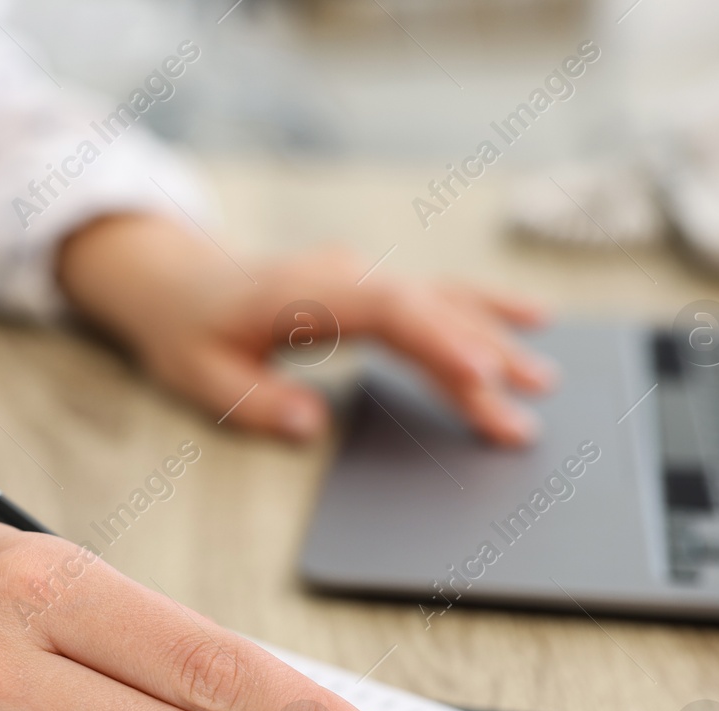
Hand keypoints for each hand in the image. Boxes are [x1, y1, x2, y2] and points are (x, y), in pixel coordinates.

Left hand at [59, 214, 556, 445]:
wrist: (177, 284)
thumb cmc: (188, 332)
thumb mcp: (202, 377)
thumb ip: (257, 403)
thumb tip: (310, 429)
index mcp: (302, 293)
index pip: (386, 312)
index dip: (436, 343)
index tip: (479, 380)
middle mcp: (342, 274)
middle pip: (426, 314)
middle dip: (479, 366)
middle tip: (520, 421)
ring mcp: (361, 275)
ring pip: (440, 303)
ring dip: (493, 340)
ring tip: (541, 382)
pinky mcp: (370, 285)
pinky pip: (435, 294)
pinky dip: (483, 308)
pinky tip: (531, 320)